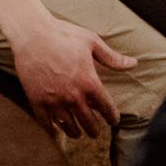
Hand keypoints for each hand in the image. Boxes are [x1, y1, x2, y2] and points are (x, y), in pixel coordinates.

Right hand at [9, 20, 135, 138]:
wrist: (32, 33)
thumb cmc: (63, 34)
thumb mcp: (91, 41)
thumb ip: (112, 58)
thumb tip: (133, 64)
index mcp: (89, 82)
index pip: (107, 109)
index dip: (112, 118)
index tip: (113, 121)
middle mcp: (73, 96)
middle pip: (90, 124)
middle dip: (95, 129)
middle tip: (95, 131)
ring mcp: (54, 100)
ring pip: (70, 128)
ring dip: (76, 132)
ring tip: (78, 132)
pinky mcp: (37, 101)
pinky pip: (47, 124)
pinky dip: (54, 130)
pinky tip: (57, 129)